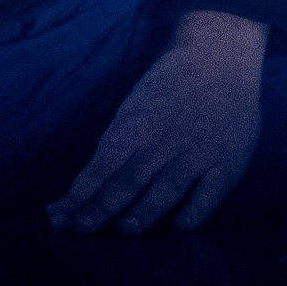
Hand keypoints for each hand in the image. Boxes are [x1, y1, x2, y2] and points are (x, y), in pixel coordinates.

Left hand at [53, 10, 263, 233]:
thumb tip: (73, 196)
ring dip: (147, 208)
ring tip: (127, 228)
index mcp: (135, 126)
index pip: (103, 165)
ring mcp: (196, 151)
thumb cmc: (168, 92)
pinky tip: (183, 225)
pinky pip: (211, 190)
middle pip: (130, 177)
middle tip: (82, 229)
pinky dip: (197, 208)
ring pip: (168, 185)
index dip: (81, 194)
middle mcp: (163, 140)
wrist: (221, 56)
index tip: (60, 220)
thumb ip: (112, 154)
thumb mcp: (135, 111)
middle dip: (104, 205)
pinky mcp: (226, 163)